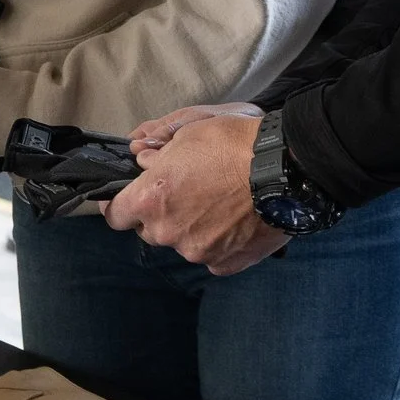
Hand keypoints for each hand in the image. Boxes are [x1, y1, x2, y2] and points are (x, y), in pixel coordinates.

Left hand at [105, 109, 284, 275]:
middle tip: (185, 194)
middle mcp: (168, 232)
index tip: (127, 200)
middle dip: (160, 215)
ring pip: (182, 243)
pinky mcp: (225, 263)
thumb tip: (146, 162)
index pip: (115, 215)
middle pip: (150, 230)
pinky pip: (212, 257)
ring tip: (218, 205)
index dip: (120, 205)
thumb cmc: (233, 146)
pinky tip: (234, 222)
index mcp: (150, 201)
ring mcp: (198, 252)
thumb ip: (158, 155)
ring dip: (191, 229)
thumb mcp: (187, 135)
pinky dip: (218, 243)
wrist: (284, 169)